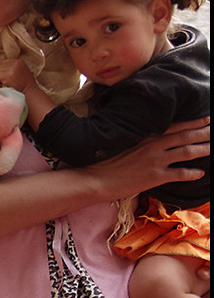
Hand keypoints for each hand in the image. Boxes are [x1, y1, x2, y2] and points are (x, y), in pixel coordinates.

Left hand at [0, 58, 35, 92]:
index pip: (3, 62)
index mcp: (18, 61)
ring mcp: (12, 69)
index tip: (3, 77)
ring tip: (2, 84)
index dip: (1, 70)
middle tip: (2, 82)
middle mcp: (15, 63)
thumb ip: (12, 68)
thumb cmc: (25, 84)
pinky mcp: (9, 75)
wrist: (30, 91)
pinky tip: (1, 85)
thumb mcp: (21, 71)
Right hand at [86, 116, 209, 199]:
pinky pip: (180, 173)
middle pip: (185, 136)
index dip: (193, 122)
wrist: (95, 179)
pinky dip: (192, 173)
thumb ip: (139, 142)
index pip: (174, 126)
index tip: (206, 118)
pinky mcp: (154, 176)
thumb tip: (150, 141)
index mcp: (145, 136)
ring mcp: (155, 160)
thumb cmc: (104, 163)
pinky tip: (201, 173)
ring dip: (203, 149)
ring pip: (187, 151)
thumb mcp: (122, 145)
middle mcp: (153, 145)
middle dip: (204, 132)